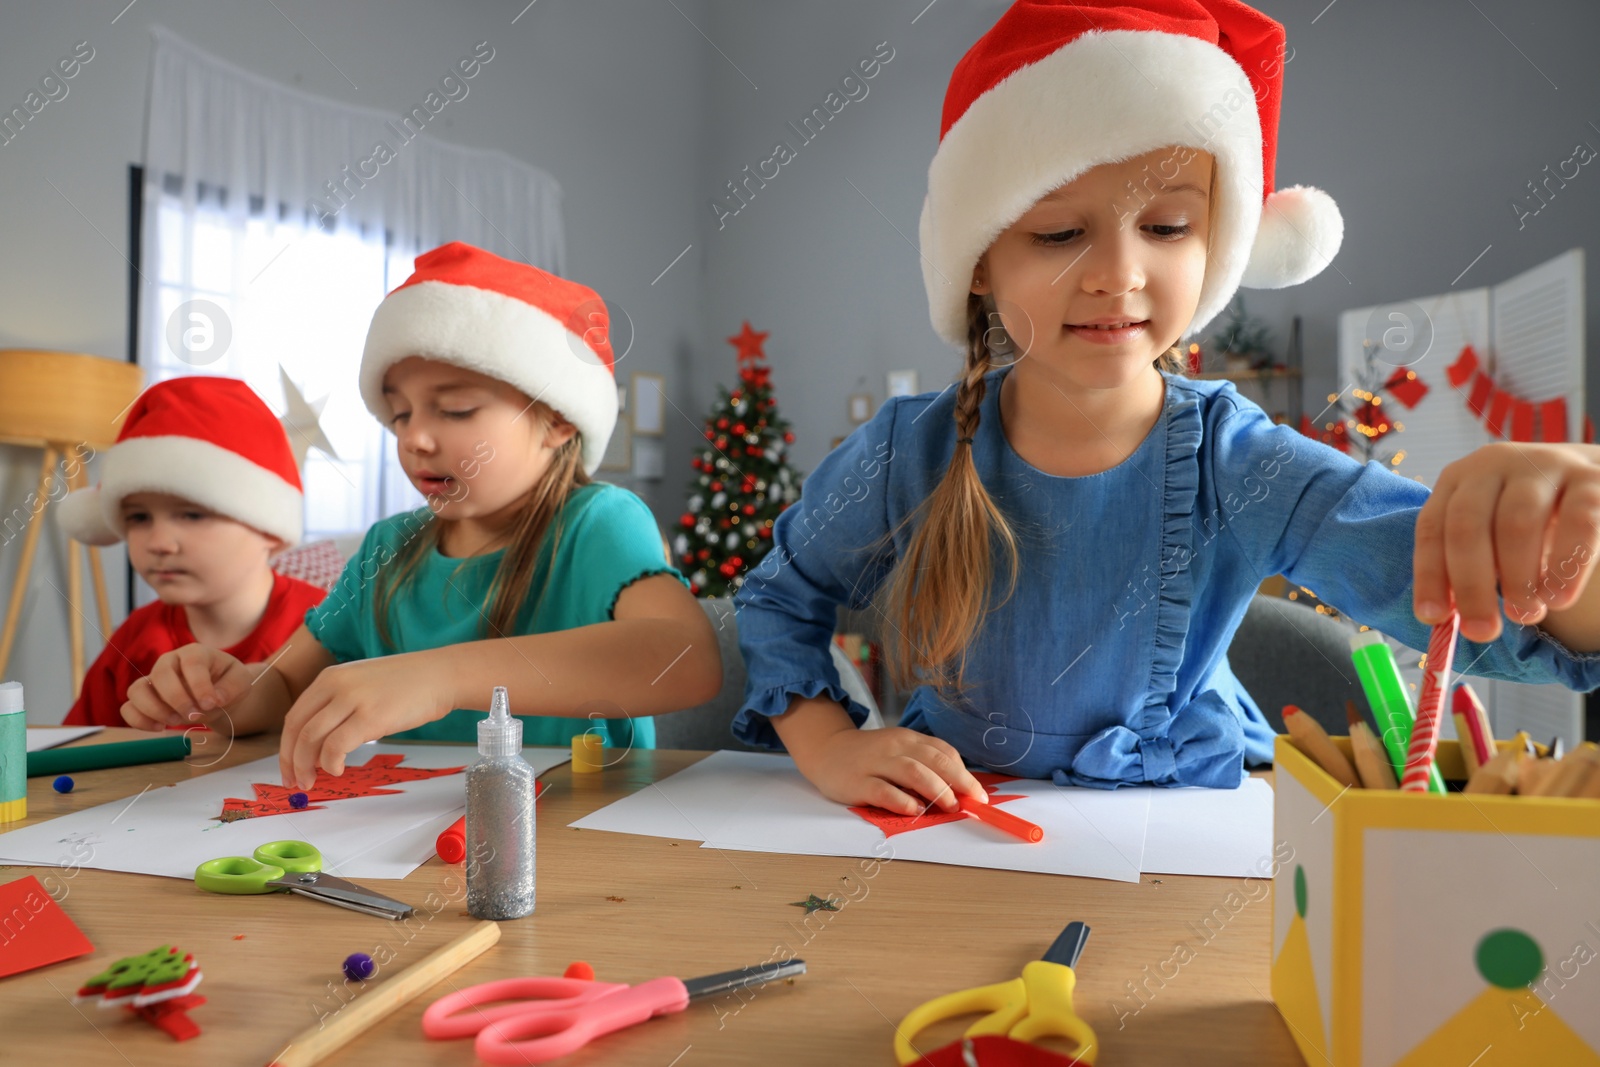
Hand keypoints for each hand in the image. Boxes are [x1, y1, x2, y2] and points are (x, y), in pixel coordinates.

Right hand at [120, 644, 254, 732]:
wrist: (217, 696)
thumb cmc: (228, 684)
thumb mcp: (241, 682)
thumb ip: (232, 687)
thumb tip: (214, 700)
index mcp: (195, 653)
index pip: (191, 662)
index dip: (199, 685)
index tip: (210, 704)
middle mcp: (169, 662)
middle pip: (160, 675)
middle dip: (176, 699)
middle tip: (193, 715)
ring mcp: (153, 680)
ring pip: (136, 690)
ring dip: (154, 709)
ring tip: (174, 721)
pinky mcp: (143, 699)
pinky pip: (128, 708)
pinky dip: (138, 720)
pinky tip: (159, 728)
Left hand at [279, 651, 456, 788]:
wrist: (440, 675)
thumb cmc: (406, 684)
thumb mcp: (361, 684)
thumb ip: (337, 705)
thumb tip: (318, 744)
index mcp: (330, 677)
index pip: (294, 717)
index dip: (286, 747)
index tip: (290, 768)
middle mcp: (336, 685)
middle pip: (297, 729)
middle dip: (291, 761)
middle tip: (295, 782)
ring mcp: (353, 700)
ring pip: (311, 739)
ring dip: (306, 766)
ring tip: (313, 781)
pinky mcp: (371, 717)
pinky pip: (336, 746)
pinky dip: (331, 763)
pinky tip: (339, 770)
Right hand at [790, 725, 987, 816]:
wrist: (826, 751)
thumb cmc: (869, 756)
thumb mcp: (898, 750)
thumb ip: (923, 764)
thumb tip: (957, 790)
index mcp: (908, 739)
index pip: (943, 751)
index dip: (964, 772)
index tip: (978, 793)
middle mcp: (894, 747)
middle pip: (934, 760)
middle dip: (959, 781)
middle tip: (973, 801)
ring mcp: (875, 763)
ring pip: (912, 771)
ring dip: (937, 789)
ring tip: (951, 806)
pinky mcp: (858, 782)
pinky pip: (883, 790)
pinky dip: (902, 801)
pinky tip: (915, 810)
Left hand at [1413, 442, 1599, 642]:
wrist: (1594, 482)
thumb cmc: (1529, 519)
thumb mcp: (1491, 534)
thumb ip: (1467, 570)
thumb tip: (1441, 621)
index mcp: (1458, 479)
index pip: (1432, 527)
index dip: (1430, 575)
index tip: (1433, 618)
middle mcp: (1495, 465)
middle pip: (1468, 525)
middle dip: (1471, 585)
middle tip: (1483, 631)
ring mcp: (1544, 466)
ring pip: (1518, 523)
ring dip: (1518, 579)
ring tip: (1525, 614)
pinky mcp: (1591, 480)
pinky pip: (1578, 524)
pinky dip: (1566, 568)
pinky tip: (1559, 599)